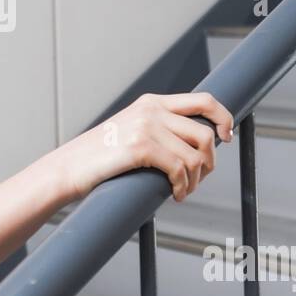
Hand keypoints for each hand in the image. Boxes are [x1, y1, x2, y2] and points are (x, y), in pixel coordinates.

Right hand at [55, 92, 234, 202]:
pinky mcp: (140, 147)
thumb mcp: (131, 130)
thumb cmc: (100, 157)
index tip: (226, 137)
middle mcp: (151, 110)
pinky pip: (179, 169)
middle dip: (209, 161)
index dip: (223, 118)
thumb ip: (159, 128)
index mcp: (152, 102)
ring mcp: (146, 127)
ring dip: (196, 180)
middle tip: (199, 178)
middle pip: (204, 134)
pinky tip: (175, 194)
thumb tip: (196, 145)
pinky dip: (183, 186)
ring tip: (183, 190)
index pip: (204, 100)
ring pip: (195, 156)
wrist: (68, 167)